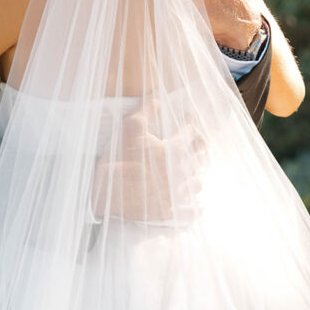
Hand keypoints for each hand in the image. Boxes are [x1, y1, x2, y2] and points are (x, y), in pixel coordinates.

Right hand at [90, 96, 205, 222]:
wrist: (108, 192)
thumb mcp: (130, 127)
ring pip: (199, 182)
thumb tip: (158, 97)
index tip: (188, 118)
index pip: (192, 132)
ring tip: (193, 170)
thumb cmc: (119, 158)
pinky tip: (196, 202)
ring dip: (197, 174)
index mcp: (175, 150)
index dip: (190, 122)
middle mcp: (182, 172)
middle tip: (195, 143)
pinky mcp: (172, 212)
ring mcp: (178, 194)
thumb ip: (147, 110)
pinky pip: (194, 210)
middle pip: (201, 157)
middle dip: (199, 147)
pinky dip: (197, 205)